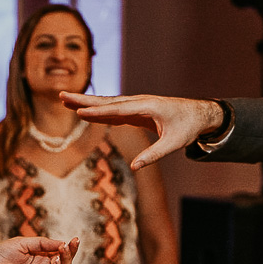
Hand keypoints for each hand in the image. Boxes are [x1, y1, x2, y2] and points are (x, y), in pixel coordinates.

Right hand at [61, 92, 223, 170]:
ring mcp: (136, 105)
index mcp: (148, 106)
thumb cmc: (188, 127)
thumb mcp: (174, 143)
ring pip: (108, 104)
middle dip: (84, 100)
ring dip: (87, 103)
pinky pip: (114, 111)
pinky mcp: (136, 112)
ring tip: (66, 101)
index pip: (117, 110)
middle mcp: (139, 102)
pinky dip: (98, 111)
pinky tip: (85, 113)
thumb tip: (135, 167)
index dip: (98, 112)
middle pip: (107, 101)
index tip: (80, 111)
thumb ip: (154, 154)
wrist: (200, 114)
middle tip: (62, 95)